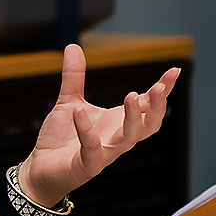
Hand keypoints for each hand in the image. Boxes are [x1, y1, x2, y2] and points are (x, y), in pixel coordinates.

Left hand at [17, 44, 178, 206]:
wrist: (41, 169)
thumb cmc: (61, 139)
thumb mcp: (69, 101)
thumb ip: (74, 76)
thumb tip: (73, 46)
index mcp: (117, 122)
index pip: (147, 106)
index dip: (162, 90)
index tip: (174, 71)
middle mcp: (116, 138)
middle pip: (149, 125)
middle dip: (158, 106)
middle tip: (160, 87)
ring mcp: (104, 153)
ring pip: (129, 139)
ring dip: (133, 118)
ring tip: (132, 95)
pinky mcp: (86, 165)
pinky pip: (92, 149)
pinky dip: (87, 130)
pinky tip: (79, 112)